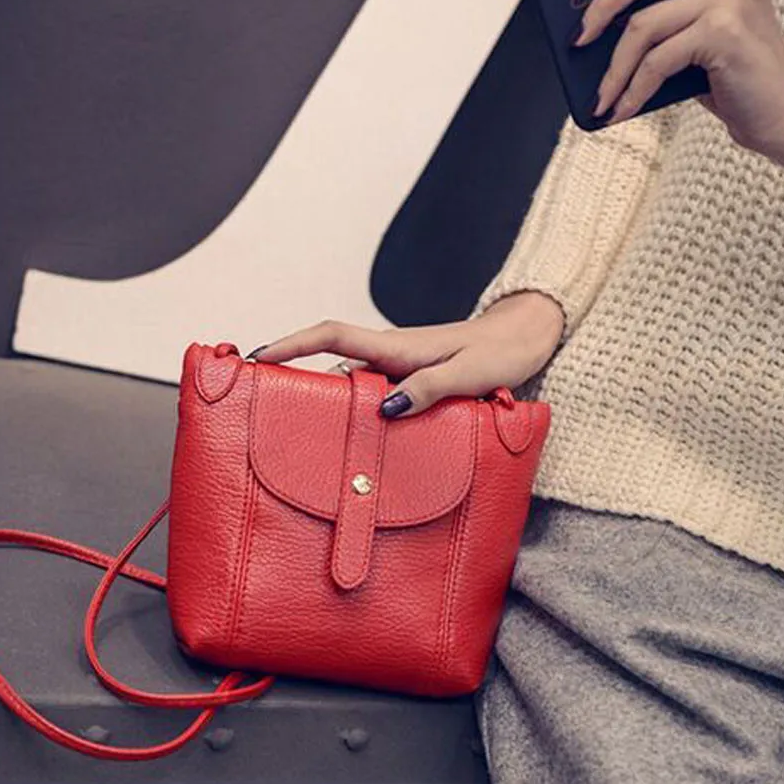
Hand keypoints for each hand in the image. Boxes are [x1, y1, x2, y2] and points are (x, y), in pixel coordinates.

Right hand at [250, 291, 564, 418]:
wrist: (526, 340)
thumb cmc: (500, 353)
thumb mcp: (467, 374)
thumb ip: (427, 388)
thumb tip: (384, 409)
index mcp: (397, 347)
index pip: (332, 336)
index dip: (292, 344)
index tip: (256, 357)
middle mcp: (391, 357)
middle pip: (332, 370)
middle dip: (298, 386)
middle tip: (267, 415)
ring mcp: (400, 371)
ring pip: (353, 390)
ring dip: (333, 410)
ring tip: (308, 443)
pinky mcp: (413, 385)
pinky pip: (376, 401)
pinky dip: (362, 419)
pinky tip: (360, 446)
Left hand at [575, 0, 783, 155]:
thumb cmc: (738, 86)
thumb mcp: (698, 45)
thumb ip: (664, 26)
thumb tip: (602, 31)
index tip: (587, 6)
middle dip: (602, 6)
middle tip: (579, 41)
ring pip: (644, 26)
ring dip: (615, 70)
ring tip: (602, 100)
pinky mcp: (724, 32)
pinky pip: (657, 61)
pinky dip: (633, 90)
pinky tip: (622, 111)